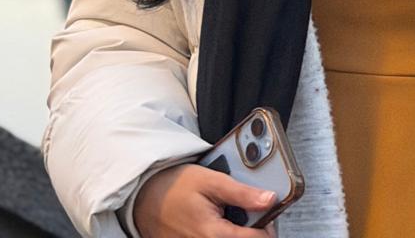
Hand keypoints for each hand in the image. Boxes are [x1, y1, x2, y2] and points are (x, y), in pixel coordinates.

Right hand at [133, 163, 276, 237]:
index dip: (267, 228)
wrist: (145, 196)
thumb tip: (270, 199)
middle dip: (251, 230)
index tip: (270, 215)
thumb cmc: (175, 186)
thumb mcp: (211, 180)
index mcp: (213, 233)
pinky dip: (222, 231)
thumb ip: (242, 193)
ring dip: (236, 230)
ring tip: (231, 214)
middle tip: (251, 213)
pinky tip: (219, 219)